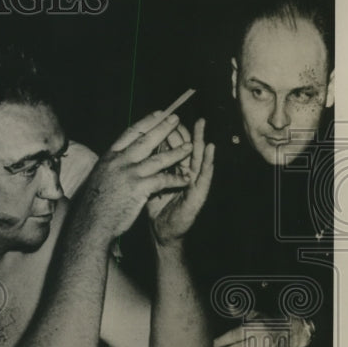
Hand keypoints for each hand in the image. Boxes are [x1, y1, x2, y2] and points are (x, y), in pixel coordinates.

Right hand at [74, 110, 193, 241]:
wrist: (91, 224)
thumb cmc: (95, 205)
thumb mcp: (100, 178)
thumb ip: (112, 166)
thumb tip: (121, 158)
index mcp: (109, 158)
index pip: (130, 133)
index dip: (146, 122)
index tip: (158, 113)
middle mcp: (118, 162)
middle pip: (145, 140)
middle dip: (163, 128)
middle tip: (176, 119)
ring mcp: (128, 174)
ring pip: (158, 158)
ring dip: (176, 152)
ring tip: (189, 146)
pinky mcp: (138, 189)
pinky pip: (162, 180)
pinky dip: (176, 179)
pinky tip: (186, 179)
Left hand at [147, 118, 214, 244]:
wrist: (161, 232)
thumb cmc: (156, 205)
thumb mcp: (148, 182)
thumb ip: (146, 165)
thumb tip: (136, 146)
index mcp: (171, 168)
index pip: (169, 145)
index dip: (164, 131)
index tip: (159, 115)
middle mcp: (184, 172)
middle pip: (182, 147)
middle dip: (181, 130)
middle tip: (178, 114)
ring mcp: (193, 182)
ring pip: (196, 157)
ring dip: (199, 140)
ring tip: (201, 124)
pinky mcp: (199, 194)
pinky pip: (204, 176)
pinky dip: (208, 162)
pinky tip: (210, 150)